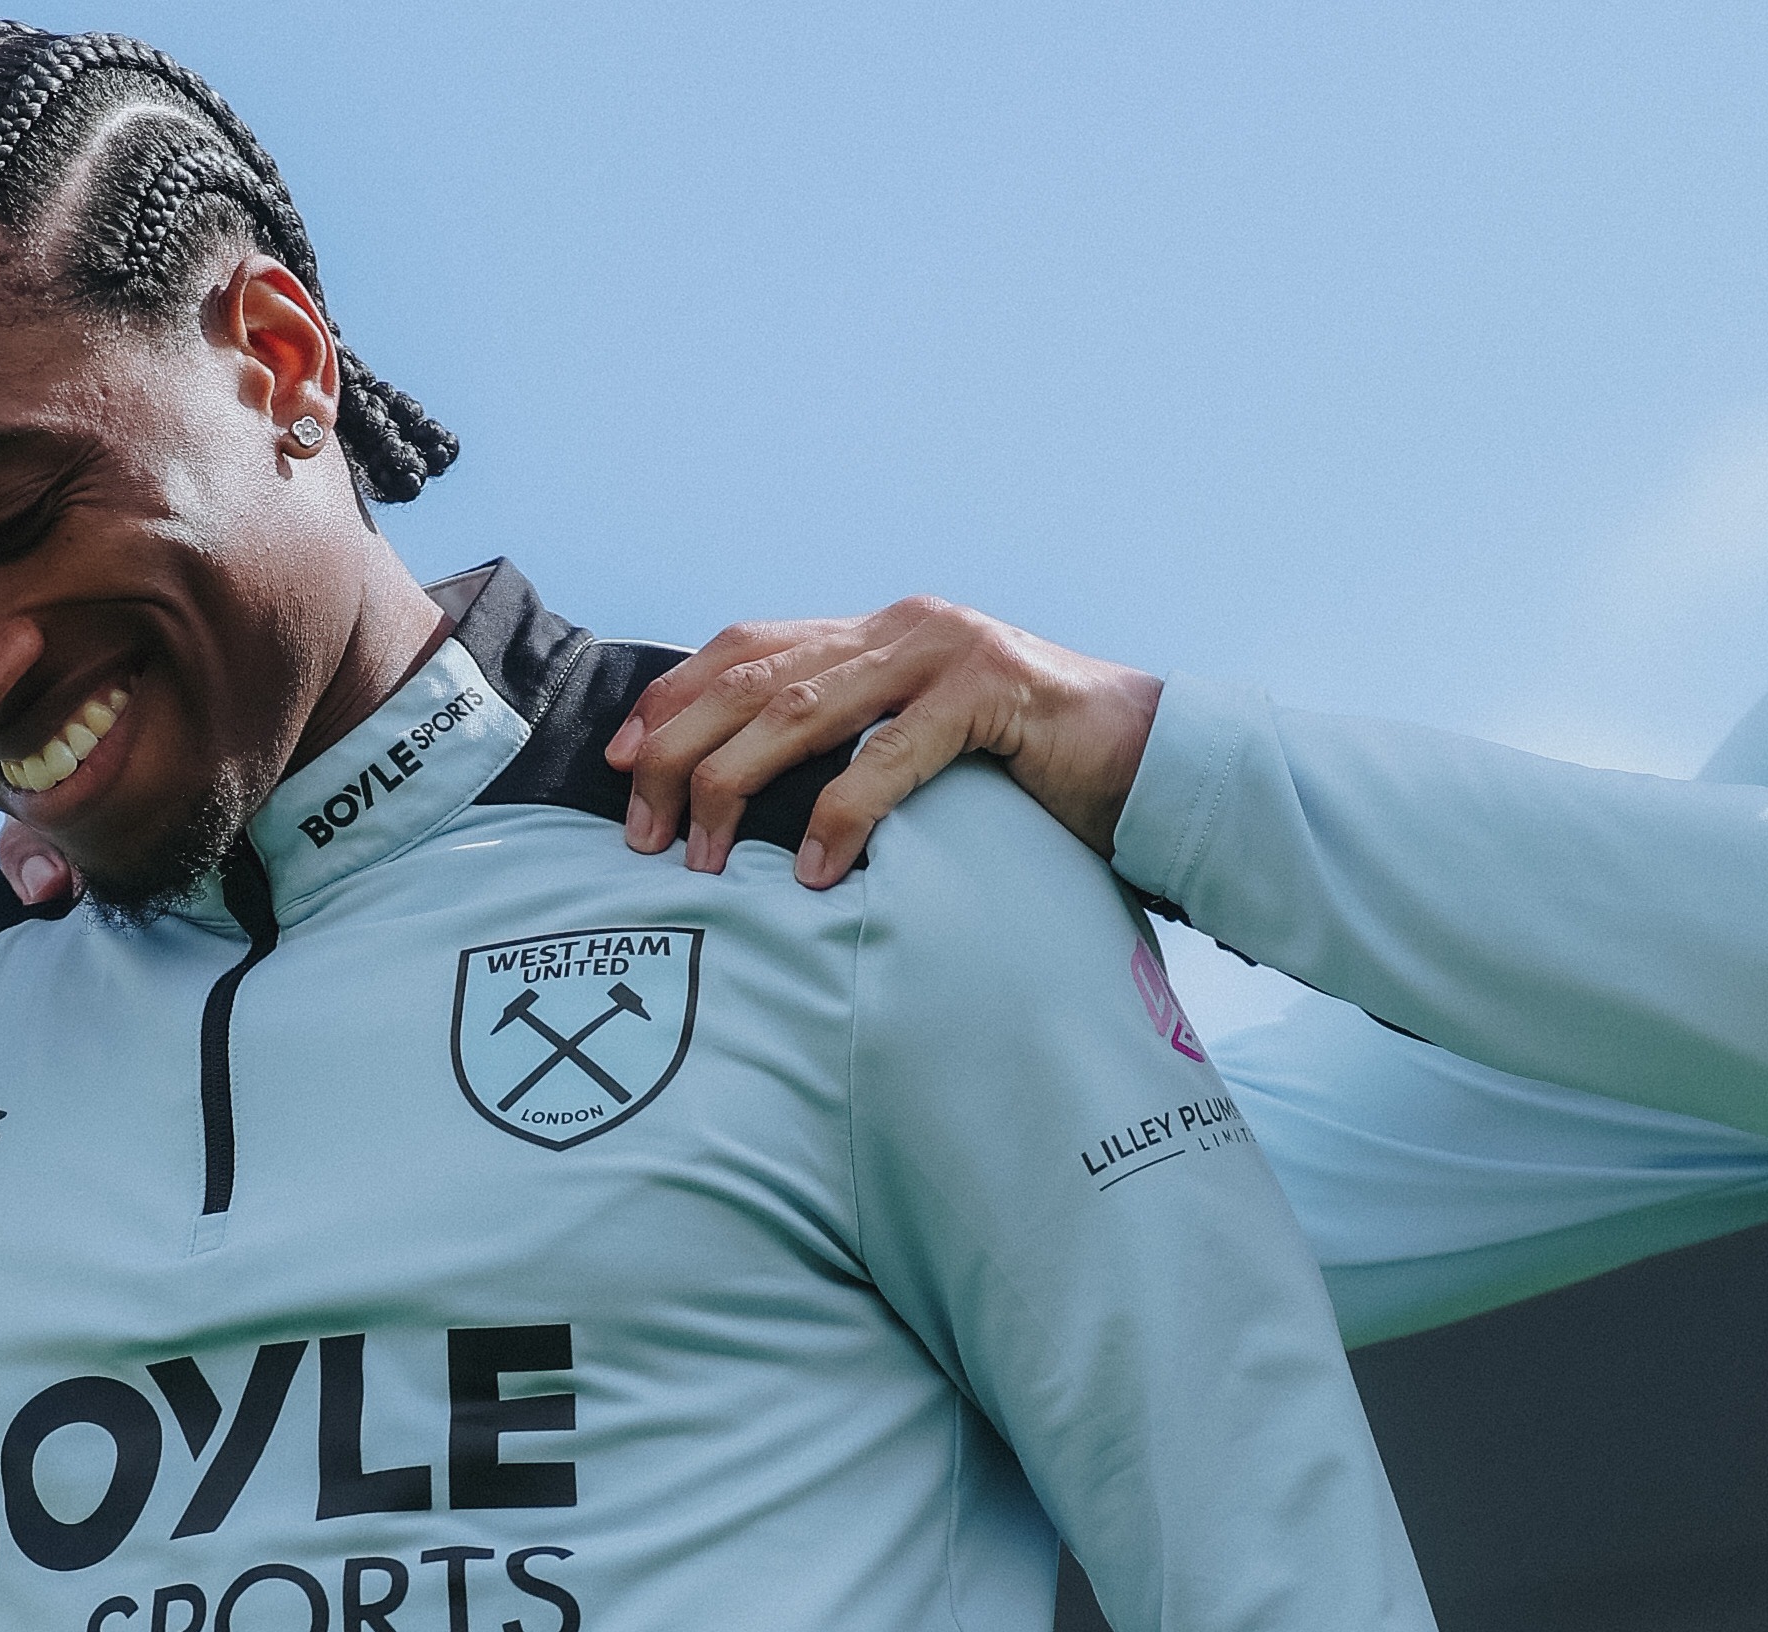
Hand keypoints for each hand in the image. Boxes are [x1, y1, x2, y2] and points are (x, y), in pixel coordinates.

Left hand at [603, 597, 1163, 887]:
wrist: (1151, 763)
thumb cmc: (1025, 774)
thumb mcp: (920, 747)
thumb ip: (849, 743)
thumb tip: (741, 799)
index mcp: (875, 632)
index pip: (743, 647)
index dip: (672, 697)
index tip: (616, 761)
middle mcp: (900, 626)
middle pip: (751, 677)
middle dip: (678, 752)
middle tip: (639, 830)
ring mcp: (946, 651)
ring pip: (801, 708)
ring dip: (734, 784)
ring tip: (699, 857)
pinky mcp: (992, 693)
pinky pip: (890, 754)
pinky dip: (840, 813)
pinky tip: (811, 868)